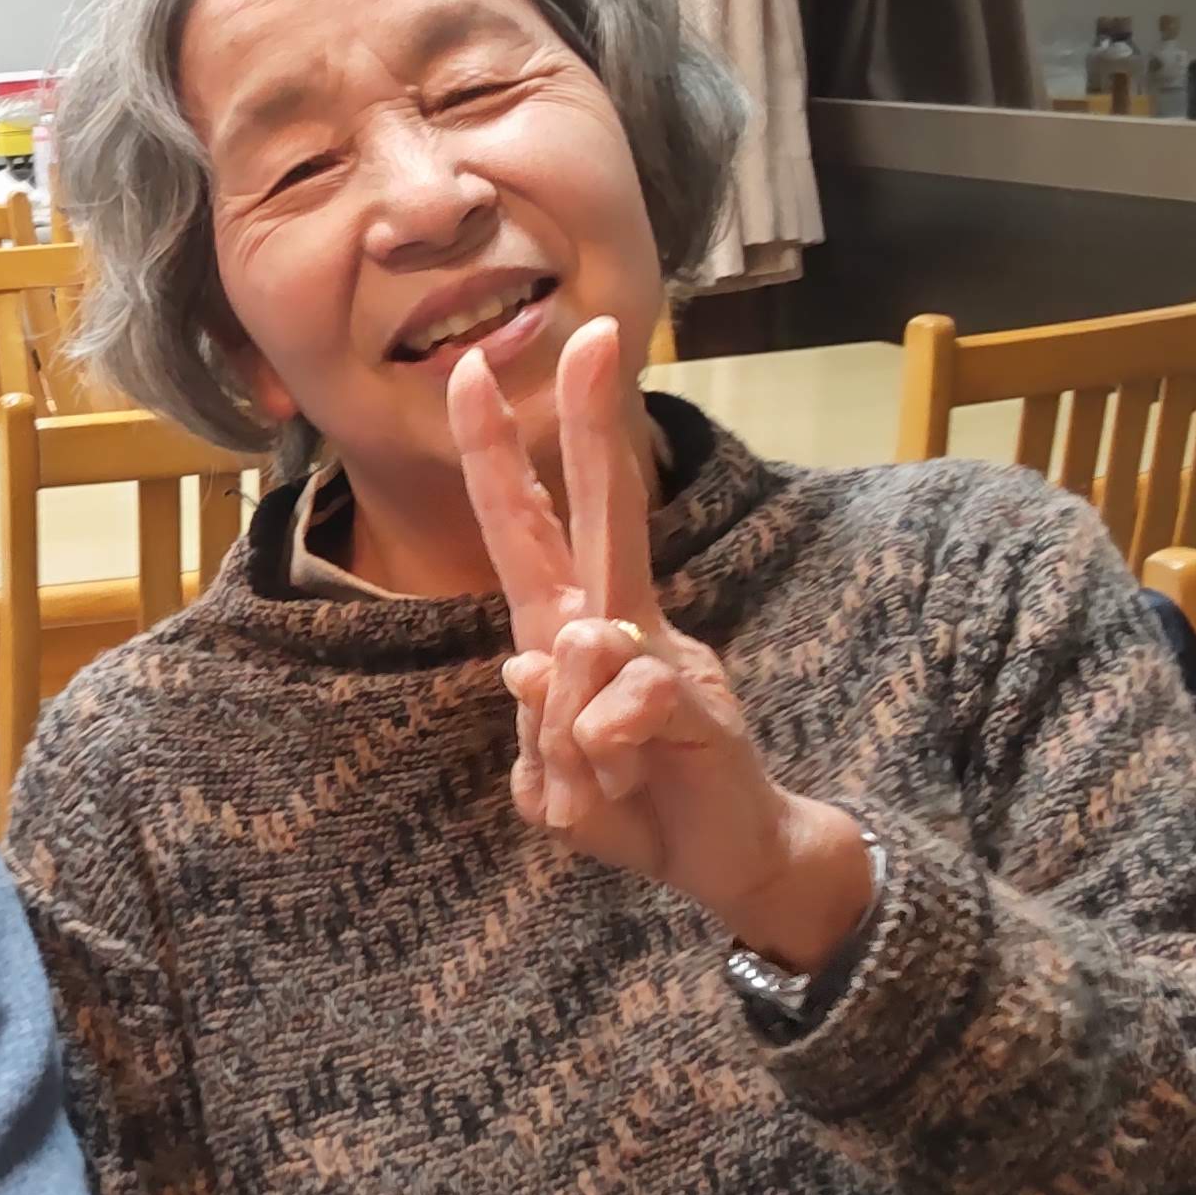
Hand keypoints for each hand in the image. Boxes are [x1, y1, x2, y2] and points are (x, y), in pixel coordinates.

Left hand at [449, 321, 871, 967]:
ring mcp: (666, 655)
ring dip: (569, 735)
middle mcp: (621, 622)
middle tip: (593, 333)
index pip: (527, 529)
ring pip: (587, 643)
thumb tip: (535, 665)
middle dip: (592, 423)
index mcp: (573, 627)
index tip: (468, 373)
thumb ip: (540, 725)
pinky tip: (628, 784)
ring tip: (597, 786)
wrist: (727, 861)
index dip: (496, 457)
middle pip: (601, 510)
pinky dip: (606, 760)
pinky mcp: (698, 700)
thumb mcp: (554, 777)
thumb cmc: (634, 802)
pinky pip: (626, 708)